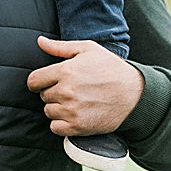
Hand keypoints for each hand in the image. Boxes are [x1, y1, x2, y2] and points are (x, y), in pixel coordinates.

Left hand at [26, 36, 143, 136]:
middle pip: (43, 96)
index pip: (33, 81)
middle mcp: (66, 92)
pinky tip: (72, 116)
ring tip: (73, 103)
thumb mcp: (88, 49)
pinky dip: (61, 124)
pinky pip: (56, 128)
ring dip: (56, 108)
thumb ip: (60, 47)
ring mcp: (72, 111)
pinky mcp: (79, 127)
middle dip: (51, 93)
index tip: (46, 82)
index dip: (38, 82)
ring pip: (49, 111)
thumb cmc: (112, 69)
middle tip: (68, 91)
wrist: (136, 94)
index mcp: (65, 71)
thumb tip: (40, 41)